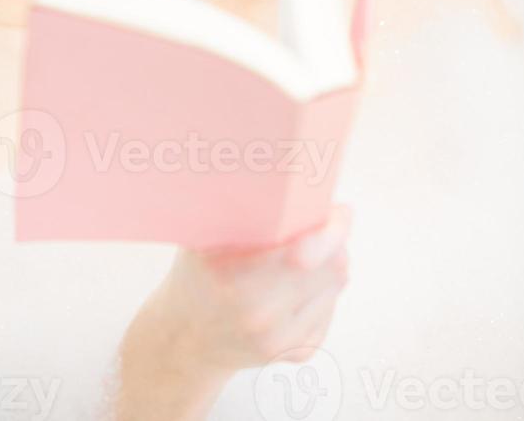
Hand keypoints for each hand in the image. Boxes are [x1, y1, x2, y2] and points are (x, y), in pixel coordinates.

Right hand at [153, 203, 351, 372]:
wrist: (185, 341)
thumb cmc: (197, 277)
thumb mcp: (202, 239)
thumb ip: (236, 213)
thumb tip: (276, 169)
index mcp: (233, 278)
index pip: (306, 253)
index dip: (332, 228)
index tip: (337, 209)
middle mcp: (259, 314)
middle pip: (331, 267)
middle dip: (335, 239)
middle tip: (328, 220)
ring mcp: (280, 340)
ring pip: (335, 287)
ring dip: (331, 261)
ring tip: (313, 247)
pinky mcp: (297, 353)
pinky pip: (329, 308)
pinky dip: (323, 288)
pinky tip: (301, 280)